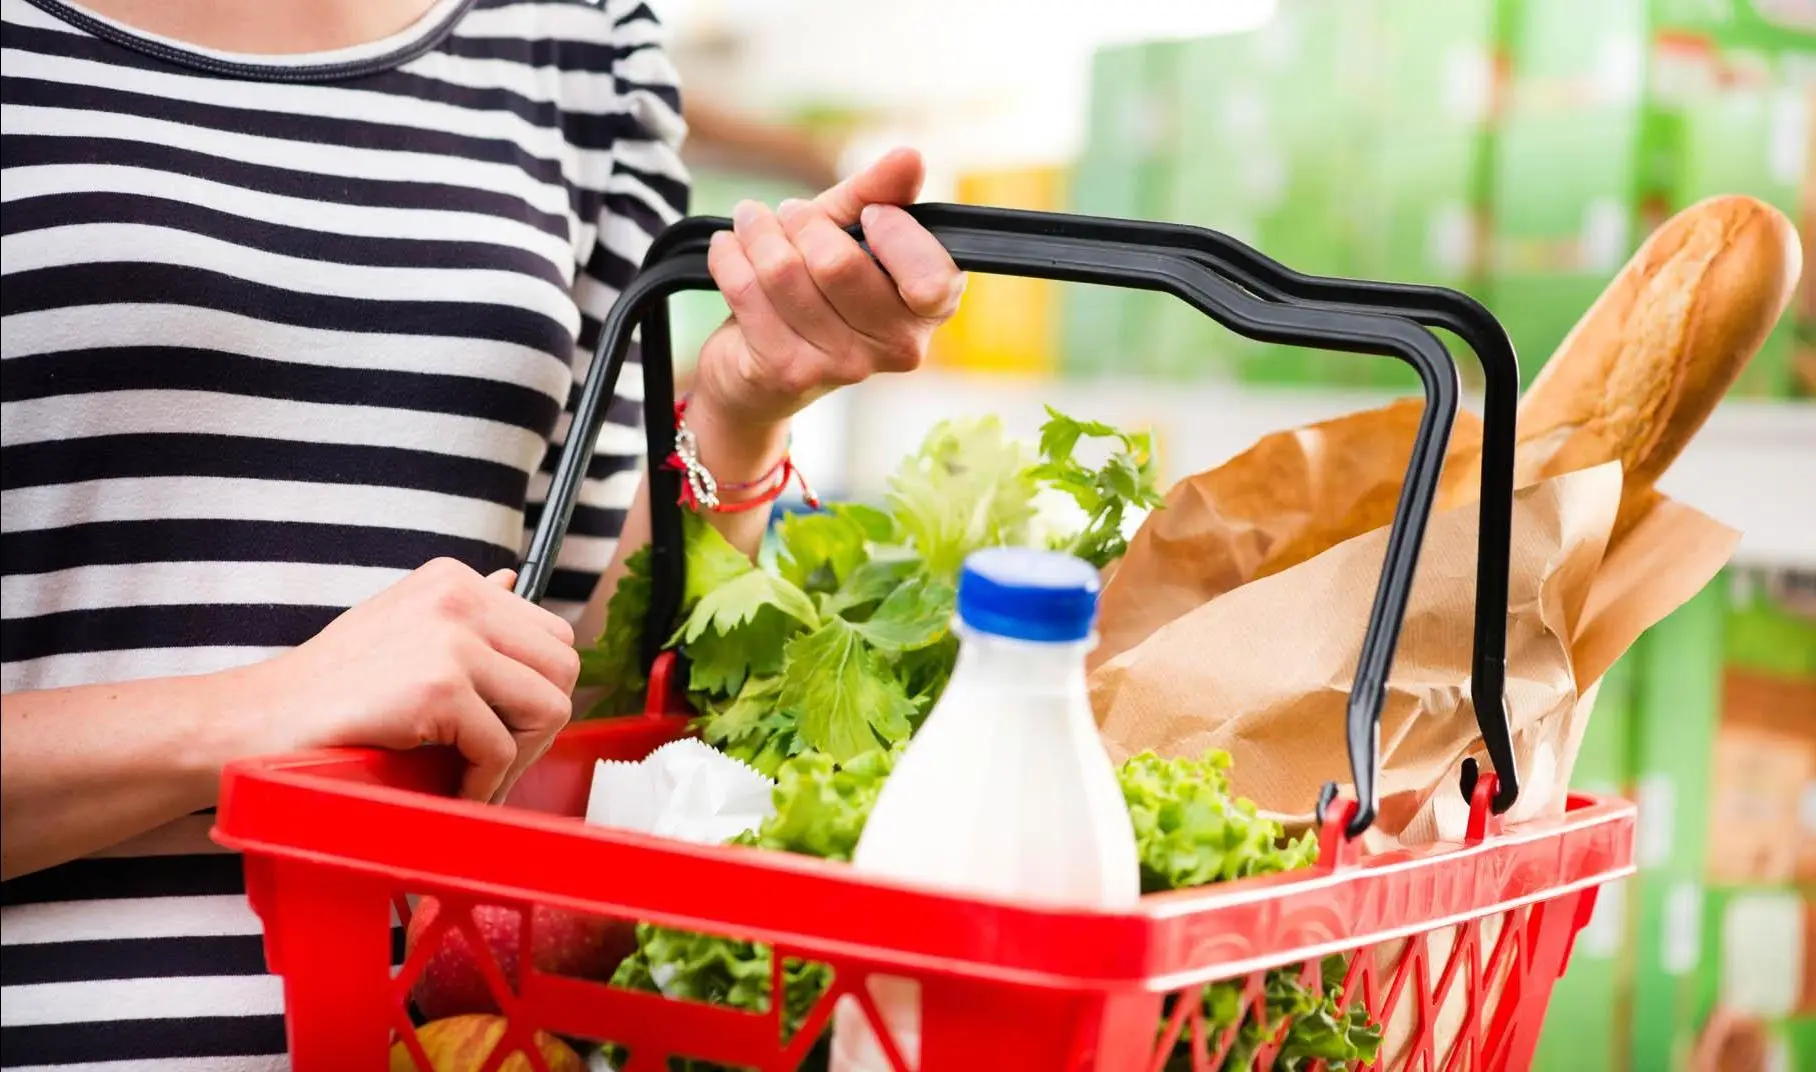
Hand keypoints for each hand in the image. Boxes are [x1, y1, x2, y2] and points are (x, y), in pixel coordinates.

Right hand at [232, 559, 580, 801]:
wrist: (257, 722)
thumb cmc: (328, 690)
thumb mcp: (402, 629)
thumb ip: (462, 613)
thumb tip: (515, 581)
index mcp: (454, 580)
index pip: (551, 633)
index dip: (538, 691)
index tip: (508, 729)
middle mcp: (459, 596)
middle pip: (563, 667)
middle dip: (540, 726)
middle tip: (499, 764)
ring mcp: (451, 638)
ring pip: (548, 707)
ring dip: (519, 758)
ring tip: (476, 778)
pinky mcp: (439, 686)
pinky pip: (501, 749)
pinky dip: (483, 784)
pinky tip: (450, 790)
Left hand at [694, 147, 963, 432]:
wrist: (763, 374)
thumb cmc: (819, 292)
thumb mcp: (851, 233)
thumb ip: (880, 193)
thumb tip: (909, 158)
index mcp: (931, 309)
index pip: (931, 278)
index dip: (895, 234)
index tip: (870, 215)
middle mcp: (896, 346)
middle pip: (838, 264)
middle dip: (803, 221)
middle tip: (789, 214)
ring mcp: (843, 366)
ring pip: (784, 272)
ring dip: (758, 232)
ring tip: (752, 223)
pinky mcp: (788, 372)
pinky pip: (746, 291)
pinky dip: (729, 257)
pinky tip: (729, 250)